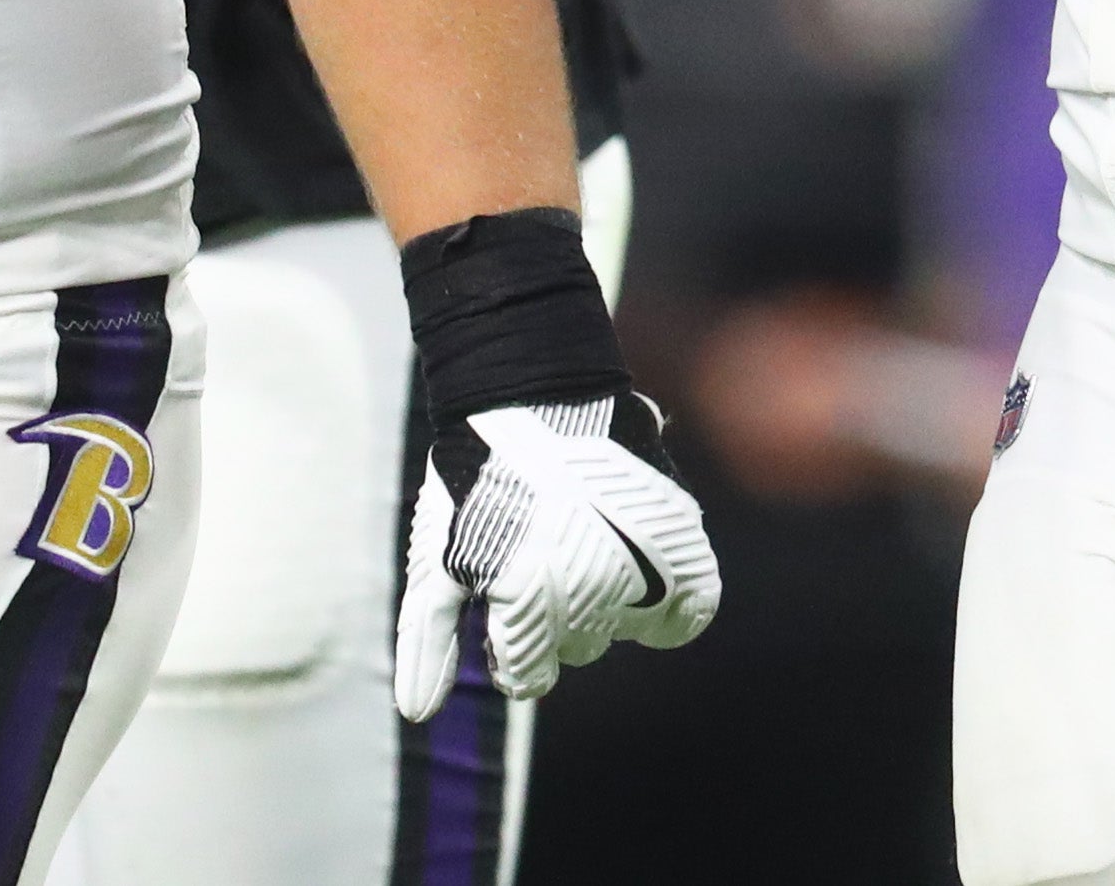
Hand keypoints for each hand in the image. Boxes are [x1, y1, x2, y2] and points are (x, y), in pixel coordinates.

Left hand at [395, 394, 720, 718]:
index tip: (503, 624)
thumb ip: (429, 642)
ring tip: (583, 558)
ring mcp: (641, 559)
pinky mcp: (678, 532)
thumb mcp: (436, 562)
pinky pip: (695, 604)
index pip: (529, 678)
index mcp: (526, 603)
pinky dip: (677, 613)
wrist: (536, 399)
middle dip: (554, 624)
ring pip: (626, 628)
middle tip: (539, 573)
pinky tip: (653, 595)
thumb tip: (419, 715)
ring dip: (604, 607)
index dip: (511, 657)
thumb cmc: (476, 485)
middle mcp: (590, 589)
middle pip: (577, 648)